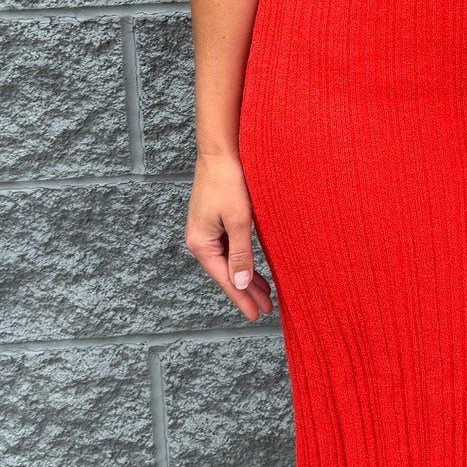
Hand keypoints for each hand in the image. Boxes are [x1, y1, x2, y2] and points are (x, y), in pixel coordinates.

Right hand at [186, 152, 274, 321]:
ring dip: (246, 277)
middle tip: (267, 308)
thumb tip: (240, 284)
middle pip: (226, 273)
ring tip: (265, 293)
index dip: (242, 298)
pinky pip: (228, 249)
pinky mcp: (213, 222)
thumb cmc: (228, 182)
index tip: (257, 315)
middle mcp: (200, 240)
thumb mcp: (239, 221)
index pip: (225, 278)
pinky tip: (253, 269)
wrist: (219, 152)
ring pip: (228, 261)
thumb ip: (241, 254)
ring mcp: (205, 231)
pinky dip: (242, 260)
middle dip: (246, 291)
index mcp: (201, 243)